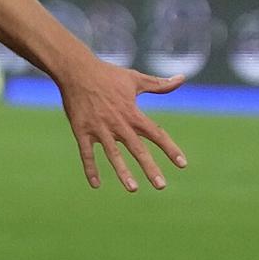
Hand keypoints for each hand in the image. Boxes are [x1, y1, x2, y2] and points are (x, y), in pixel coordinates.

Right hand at [55, 60, 186, 191]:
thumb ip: (159, 84)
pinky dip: (90, 169)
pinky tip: (96, 184)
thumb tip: (182, 79)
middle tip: (161, 186)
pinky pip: (86, 153)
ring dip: (123, 172)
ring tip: (133, 189)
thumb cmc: (107, 74)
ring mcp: (99, 128)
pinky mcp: (81, 130)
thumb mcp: (135, 79)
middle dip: (149, 168)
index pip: (156, 133)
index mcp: (132, 113)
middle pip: (137, 149)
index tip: (182, 164)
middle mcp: (118, 123)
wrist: (76, 70)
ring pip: (113, 154)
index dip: (170, 149)